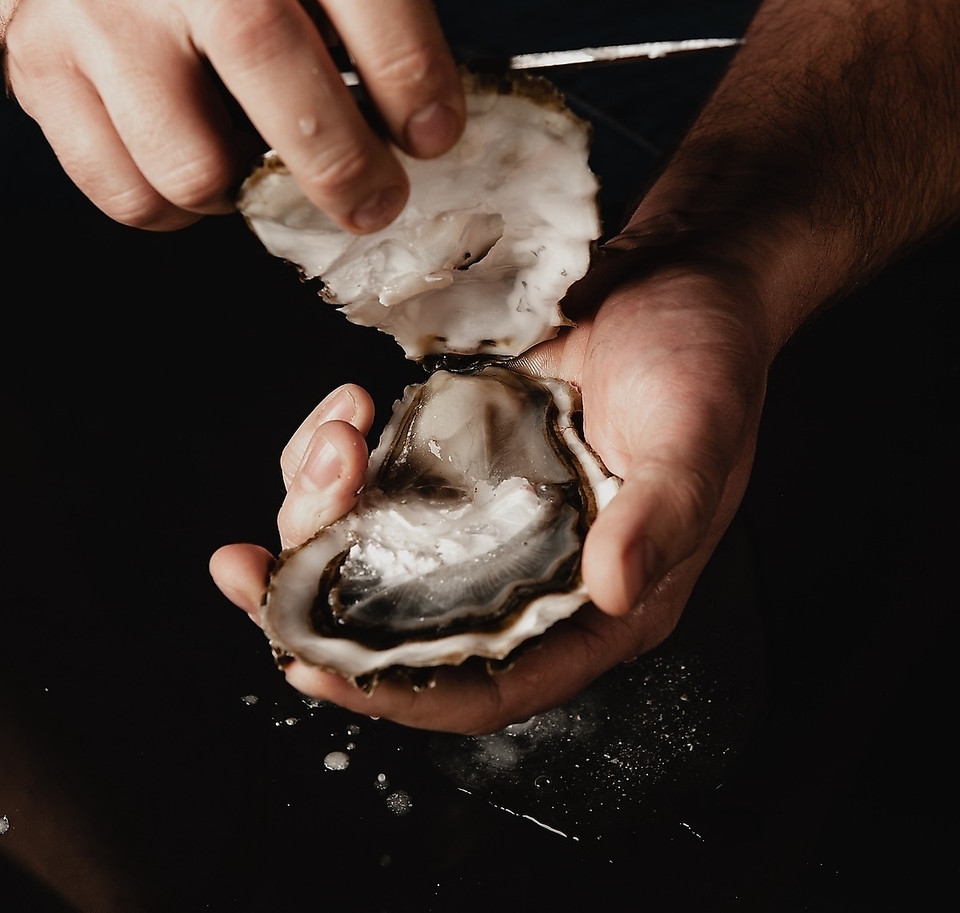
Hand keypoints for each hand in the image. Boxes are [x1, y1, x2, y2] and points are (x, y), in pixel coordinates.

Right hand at [0, 0, 462, 229]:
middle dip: (339, 160)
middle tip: (375, 205)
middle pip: (267, 53)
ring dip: (243, 196)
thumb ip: (364, 29)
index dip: (407, 60)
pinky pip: (132, 195)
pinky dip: (180, 213)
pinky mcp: (41, 67)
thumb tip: (422, 142)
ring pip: (192, 162)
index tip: (434, 139)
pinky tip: (191, 167)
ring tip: (252, 167)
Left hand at [211, 237, 771, 733]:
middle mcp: (531, 572)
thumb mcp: (696, 431)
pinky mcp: (453, 459)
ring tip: (332, 438)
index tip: (309, 666)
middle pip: (405, 626)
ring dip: (320, 511)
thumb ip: (660, 515)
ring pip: (373, 551)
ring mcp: (484, 515)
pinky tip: (344, 414)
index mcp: (597, 599)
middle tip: (261, 557)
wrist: (674, 274)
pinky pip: (373, 482)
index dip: (396, 692)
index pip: (490, 682)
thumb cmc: (705, 355)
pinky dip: (336, 457)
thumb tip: (614, 592)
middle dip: (319, 602)